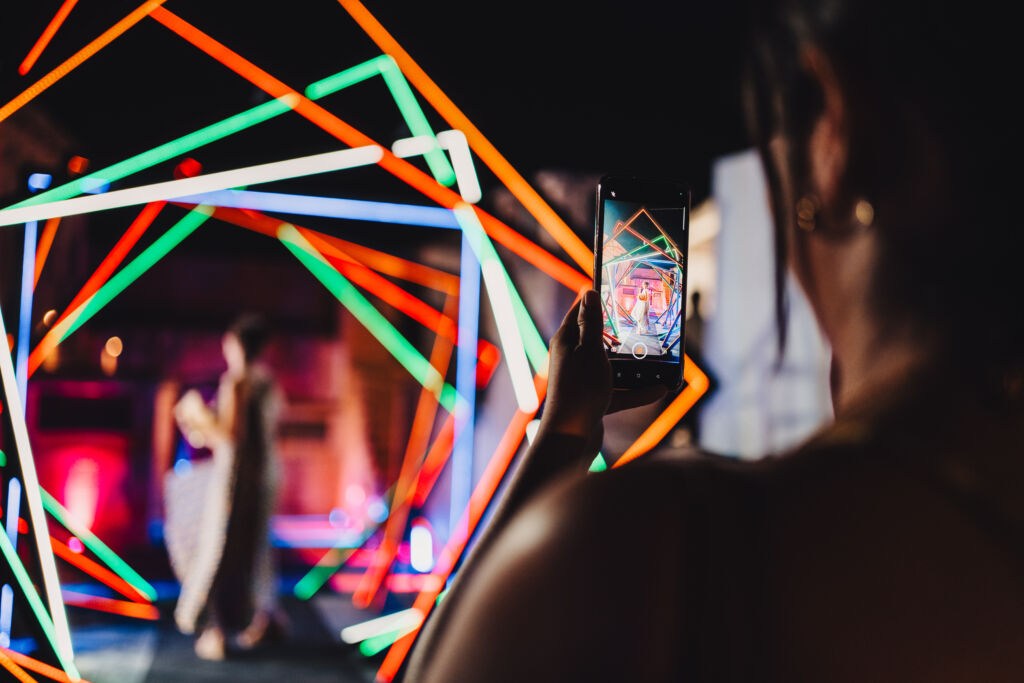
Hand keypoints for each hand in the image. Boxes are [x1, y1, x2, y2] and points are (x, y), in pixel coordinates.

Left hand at [542, 290, 666, 442]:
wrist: (571, 437)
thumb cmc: (579, 389)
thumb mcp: (590, 350)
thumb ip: (591, 322)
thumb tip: (589, 291)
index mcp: (567, 341)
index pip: (580, 311)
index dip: (598, 300)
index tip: (619, 291)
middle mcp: (572, 358)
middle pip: (599, 339)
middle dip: (621, 333)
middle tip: (645, 323)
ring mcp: (582, 380)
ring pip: (611, 366)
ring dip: (633, 364)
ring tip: (657, 357)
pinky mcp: (593, 400)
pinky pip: (618, 391)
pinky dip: (636, 391)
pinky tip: (659, 389)